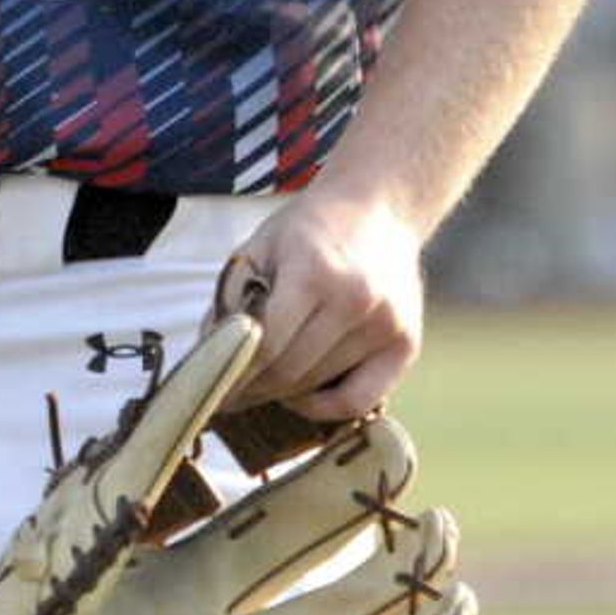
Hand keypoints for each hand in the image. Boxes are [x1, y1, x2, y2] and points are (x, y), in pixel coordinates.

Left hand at [215, 188, 425, 420]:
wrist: (379, 207)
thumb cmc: (311, 228)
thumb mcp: (261, 245)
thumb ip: (232, 297)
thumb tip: (208, 353)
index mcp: (314, 269)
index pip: (267, 344)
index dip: (234, 374)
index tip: (212, 389)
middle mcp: (356, 299)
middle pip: (291, 371)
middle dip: (253, 389)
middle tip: (229, 395)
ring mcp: (386, 324)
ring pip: (320, 387)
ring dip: (284, 395)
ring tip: (262, 386)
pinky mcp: (407, 344)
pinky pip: (360, 401)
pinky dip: (326, 408)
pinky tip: (305, 395)